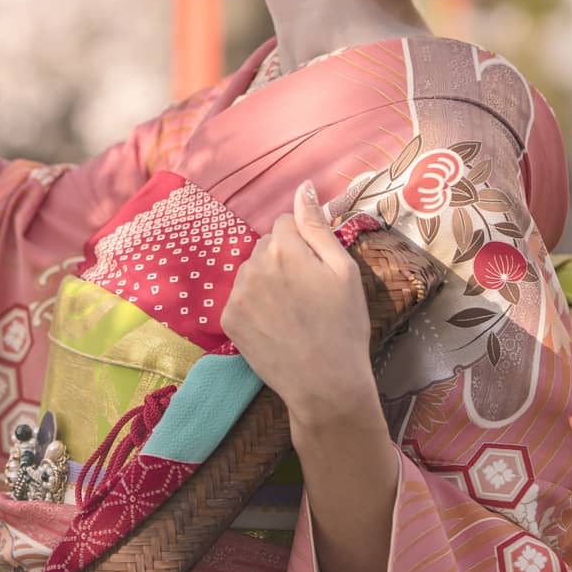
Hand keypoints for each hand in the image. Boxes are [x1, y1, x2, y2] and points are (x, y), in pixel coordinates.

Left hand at [219, 181, 377, 430]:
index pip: (286, 223)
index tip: (317, 269)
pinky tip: (276, 324)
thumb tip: (304, 188)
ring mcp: (237, 294)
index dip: (305, 242)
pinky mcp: (228, 320)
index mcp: (284, 248)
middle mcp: (254, 265)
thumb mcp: (343, 270)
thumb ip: (318, 226)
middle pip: (266, 245)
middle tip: (308, 292)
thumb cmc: (344, 325)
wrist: (324, 384)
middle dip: (284, 257)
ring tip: (292, 310)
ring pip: (252, 270)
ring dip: (268, 279)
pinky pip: (241, 297)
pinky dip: (255, 304)